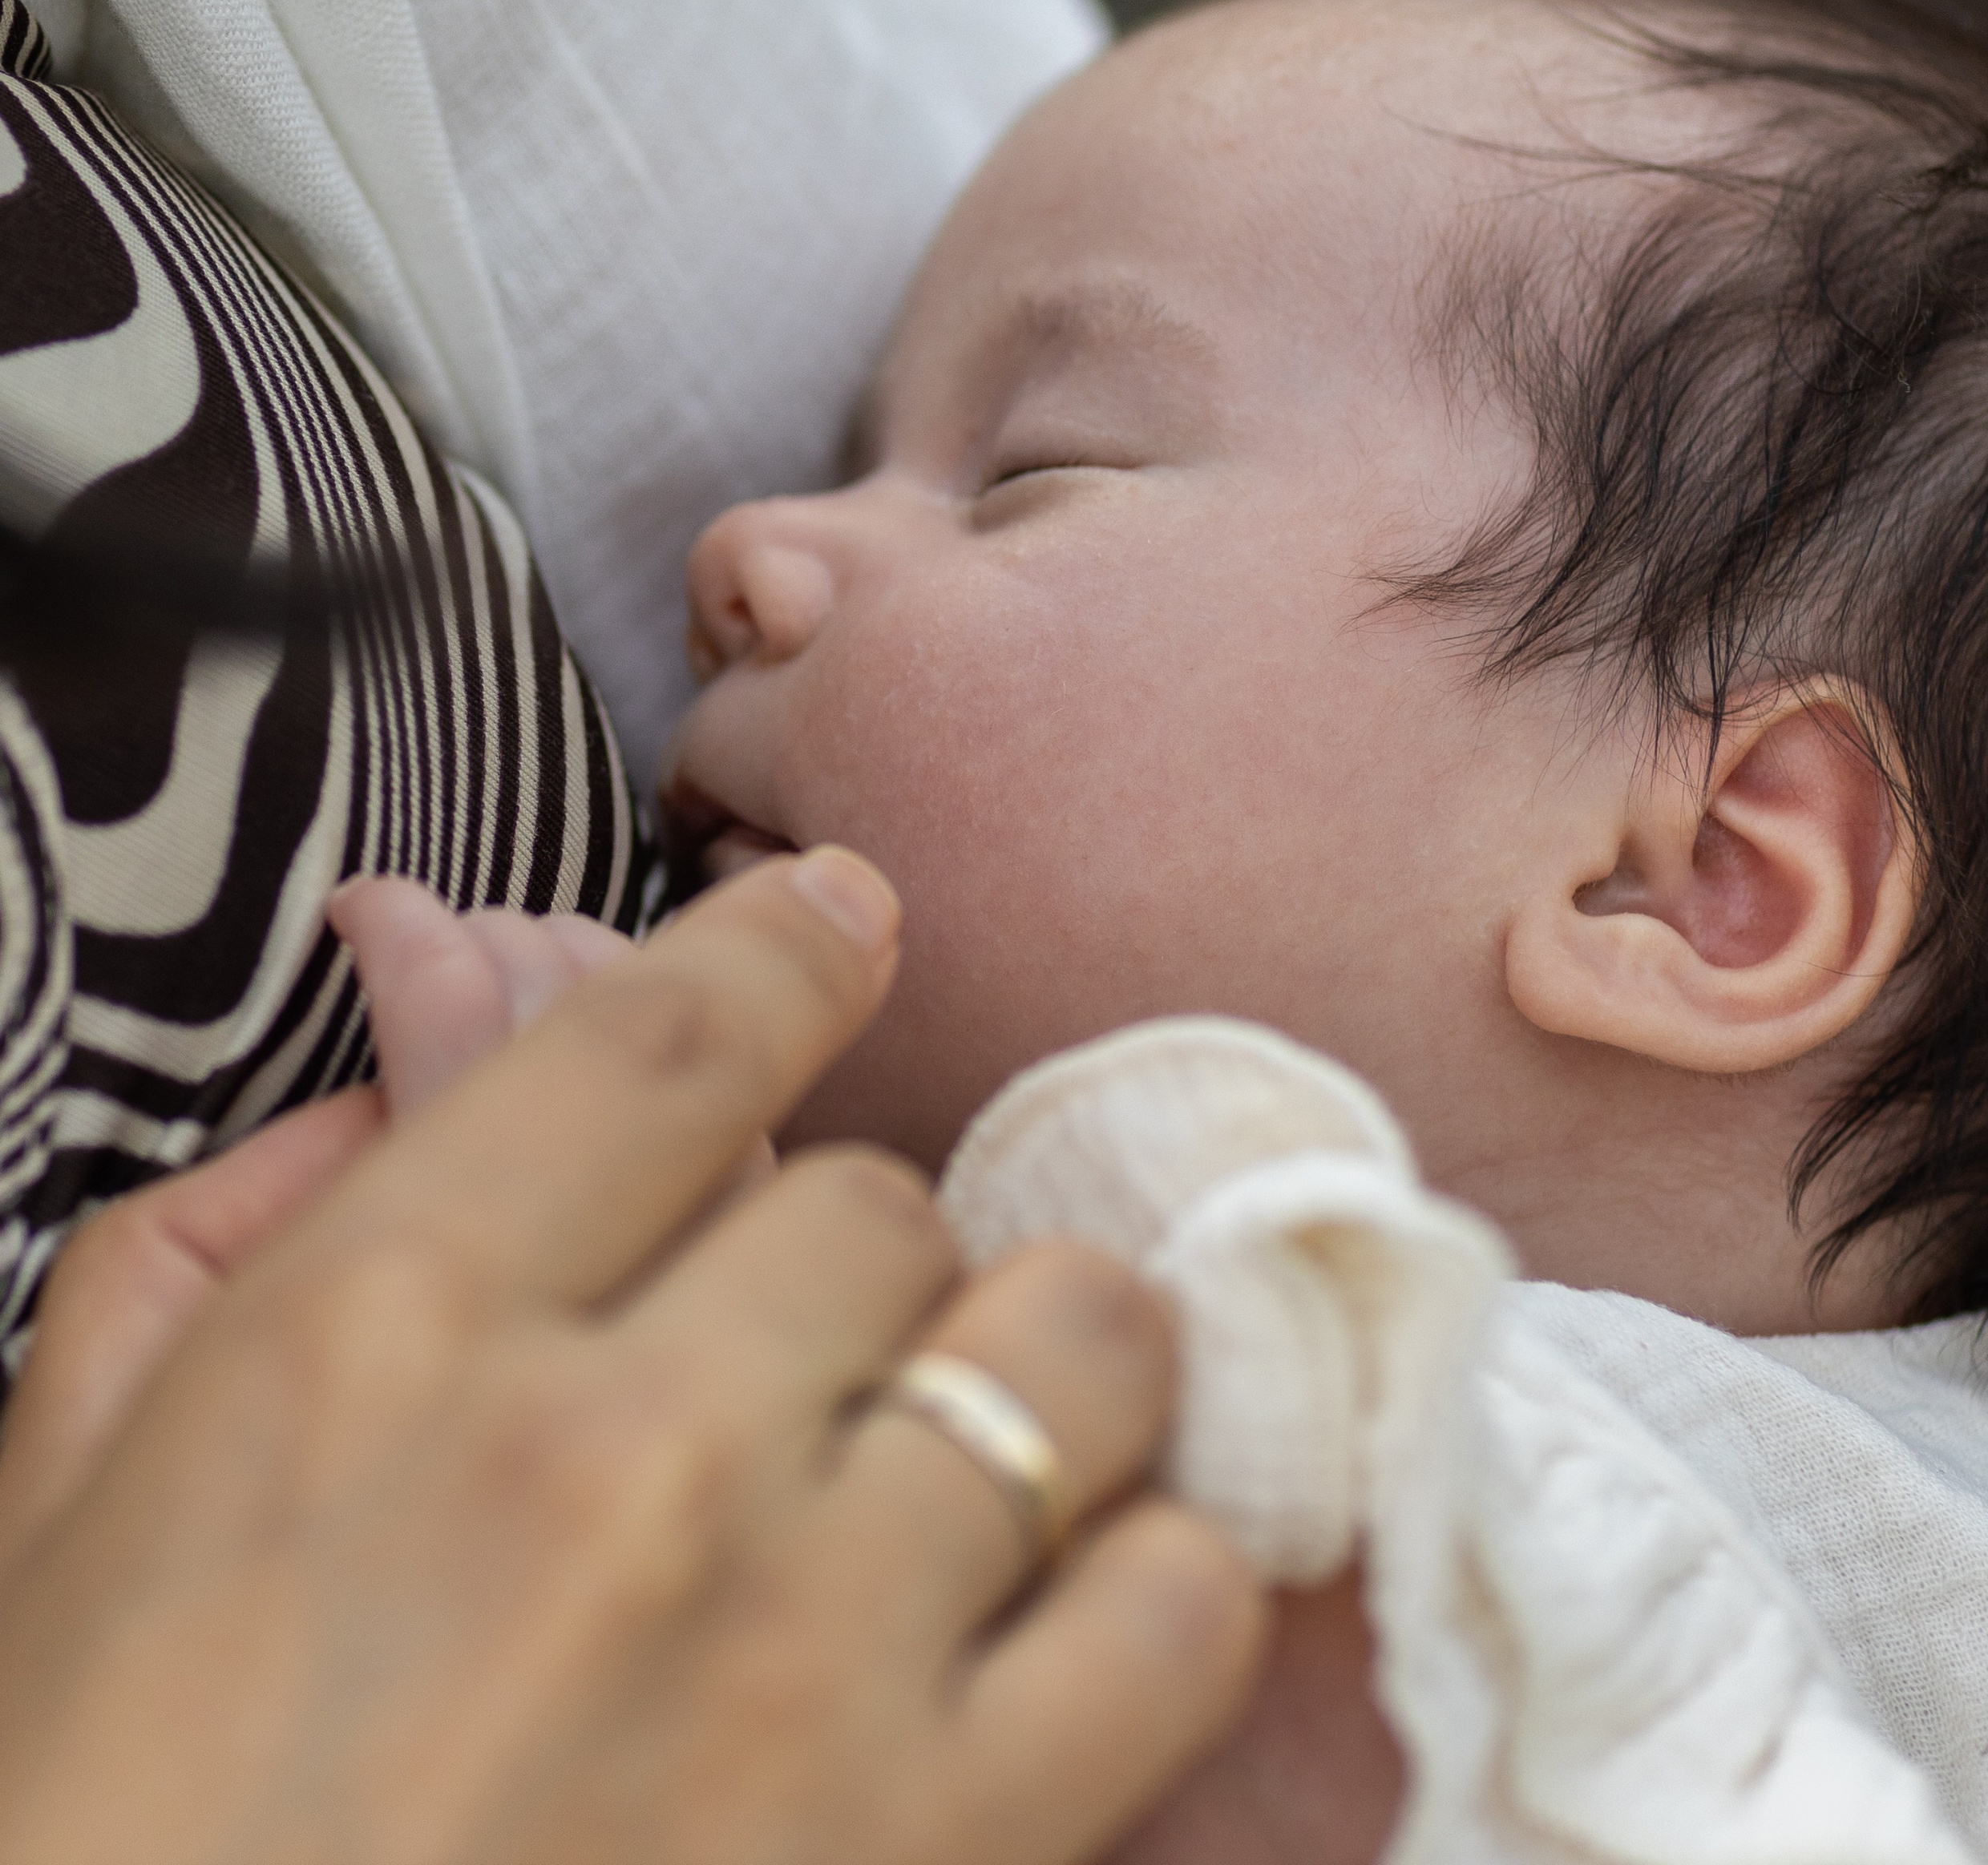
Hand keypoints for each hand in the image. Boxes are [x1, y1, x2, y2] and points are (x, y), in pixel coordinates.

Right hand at [0, 850, 1264, 1864]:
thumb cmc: (89, 1857)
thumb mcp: (49, 1532)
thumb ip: (212, 1257)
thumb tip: (405, 1077)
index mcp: (379, 1341)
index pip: (664, 1040)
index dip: (785, 950)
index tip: (847, 921)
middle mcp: (615, 1452)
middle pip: (877, 1200)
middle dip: (854, 1258)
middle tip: (815, 1354)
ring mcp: (804, 1653)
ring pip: (1065, 1345)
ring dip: (1033, 1374)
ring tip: (980, 1446)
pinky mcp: (945, 1850)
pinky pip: (1172, 1602)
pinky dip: (1151, 1576)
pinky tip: (1072, 1609)